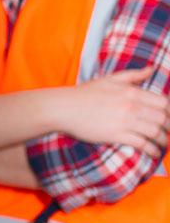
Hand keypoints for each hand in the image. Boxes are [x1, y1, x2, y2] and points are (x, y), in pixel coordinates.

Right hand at [52, 69, 169, 155]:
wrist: (63, 108)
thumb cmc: (84, 93)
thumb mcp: (109, 79)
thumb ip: (133, 75)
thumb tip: (151, 70)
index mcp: (131, 91)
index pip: (162, 103)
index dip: (169, 113)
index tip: (167, 119)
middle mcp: (131, 106)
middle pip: (162, 119)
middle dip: (168, 128)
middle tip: (166, 134)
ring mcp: (124, 121)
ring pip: (155, 132)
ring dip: (162, 141)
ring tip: (161, 145)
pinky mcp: (115, 135)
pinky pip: (142, 144)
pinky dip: (151, 150)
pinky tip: (153, 153)